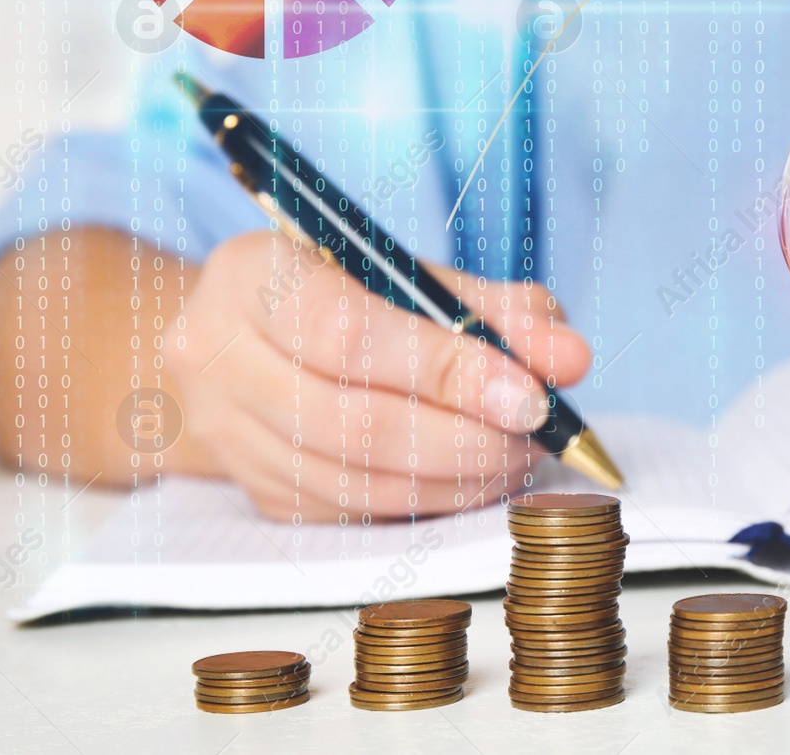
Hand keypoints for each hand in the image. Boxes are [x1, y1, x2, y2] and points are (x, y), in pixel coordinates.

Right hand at [164, 230, 589, 520]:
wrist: (243, 337)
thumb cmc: (344, 291)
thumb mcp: (415, 274)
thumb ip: (498, 310)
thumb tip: (569, 359)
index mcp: (252, 276)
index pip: (349, 335)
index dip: (446, 371)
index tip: (530, 395)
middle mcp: (219, 357)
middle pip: (354, 422)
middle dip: (466, 438)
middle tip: (535, 435)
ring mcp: (230, 435)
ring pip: (356, 483)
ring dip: (456, 479)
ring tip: (515, 456)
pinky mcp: (258, 493)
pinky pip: (354, 514)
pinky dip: (428, 502)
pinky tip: (471, 478)